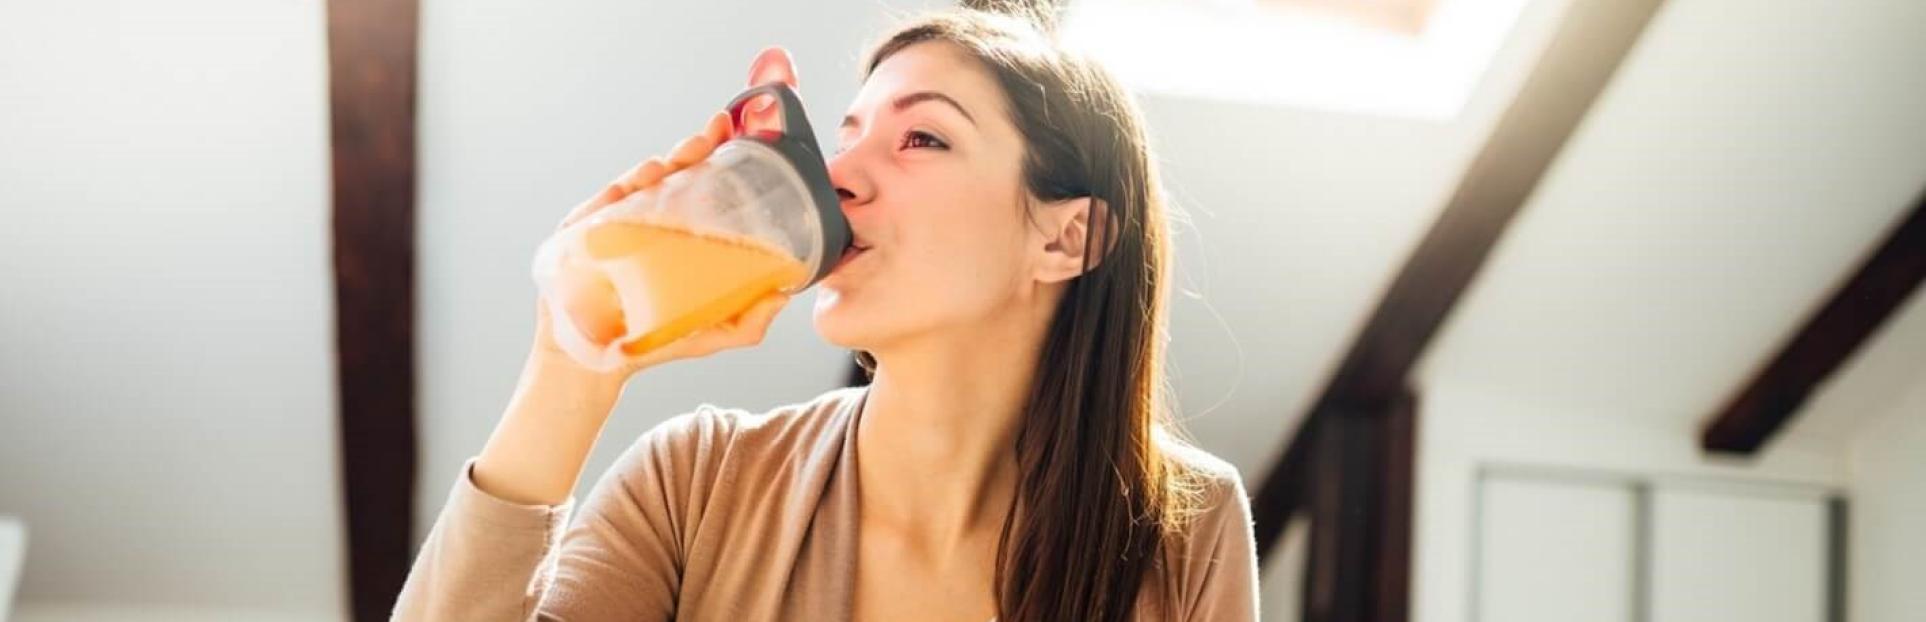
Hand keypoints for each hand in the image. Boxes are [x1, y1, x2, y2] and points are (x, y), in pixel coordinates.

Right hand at [528, 46, 803, 381]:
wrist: (592, 366)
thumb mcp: (708, 333)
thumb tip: (783, 297)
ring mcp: (611, 227)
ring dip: (659, 166)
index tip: (735, 132)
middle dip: (692, 150)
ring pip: (636, 185)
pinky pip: (599, 207)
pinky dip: (619, 191)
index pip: (697, 186)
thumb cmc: (648, 342)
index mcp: (674, 235)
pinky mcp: (580, 239)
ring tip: (682, 154)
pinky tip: (639, 182)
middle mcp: (644, 223)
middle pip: (669, 176)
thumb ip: (746, 322)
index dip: (715, 157)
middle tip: (714, 134)